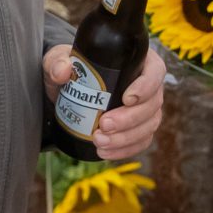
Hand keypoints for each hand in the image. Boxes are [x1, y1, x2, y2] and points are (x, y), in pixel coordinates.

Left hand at [43, 43, 166, 160]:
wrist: (70, 90)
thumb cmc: (73, 68)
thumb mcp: (60, 60)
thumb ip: (57, 62)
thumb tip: (63, 71)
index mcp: (138, 60)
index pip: (155, 71)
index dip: (146, 86)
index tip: (127, 98)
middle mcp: (148, 85)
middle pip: (152, 104)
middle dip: (129, 119)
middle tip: (104, 124)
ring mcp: (146, 108)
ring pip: (149, 126)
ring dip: (126, 138)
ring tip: (99, 141)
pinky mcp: (139, 128)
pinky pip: (141, 141)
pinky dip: (125, 149)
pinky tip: (106, 152)